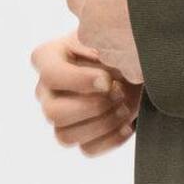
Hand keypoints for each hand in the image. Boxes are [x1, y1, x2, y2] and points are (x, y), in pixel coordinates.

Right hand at [31, 28, 141, 157]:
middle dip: (92, 107)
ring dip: (102, 124)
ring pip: (65, 136)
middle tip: (119, 93)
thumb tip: (98, 56)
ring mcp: (60, 115)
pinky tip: (128, 124)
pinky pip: (87, 149)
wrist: (136, 63)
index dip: (80, 81)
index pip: (50, 75)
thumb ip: (99, 38)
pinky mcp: (78, 134)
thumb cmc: (117, 43)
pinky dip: (111, 139)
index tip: (108, 80)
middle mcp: (46, 89)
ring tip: (125, 107)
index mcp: (48, 58)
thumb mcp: (108, 34)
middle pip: (53, 113)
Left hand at [64, 0, 166, 83]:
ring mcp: (108, 54)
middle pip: (99, 31)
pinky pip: (139, 67)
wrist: (178, 5)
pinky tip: (168, 45)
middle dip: (119, 26)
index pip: (85, 1)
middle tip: (146, 15)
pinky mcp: (130, 72)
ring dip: (134, 44)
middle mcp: (88, 30)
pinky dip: (150, 61)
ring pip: (118, 52)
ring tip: (162, 28)